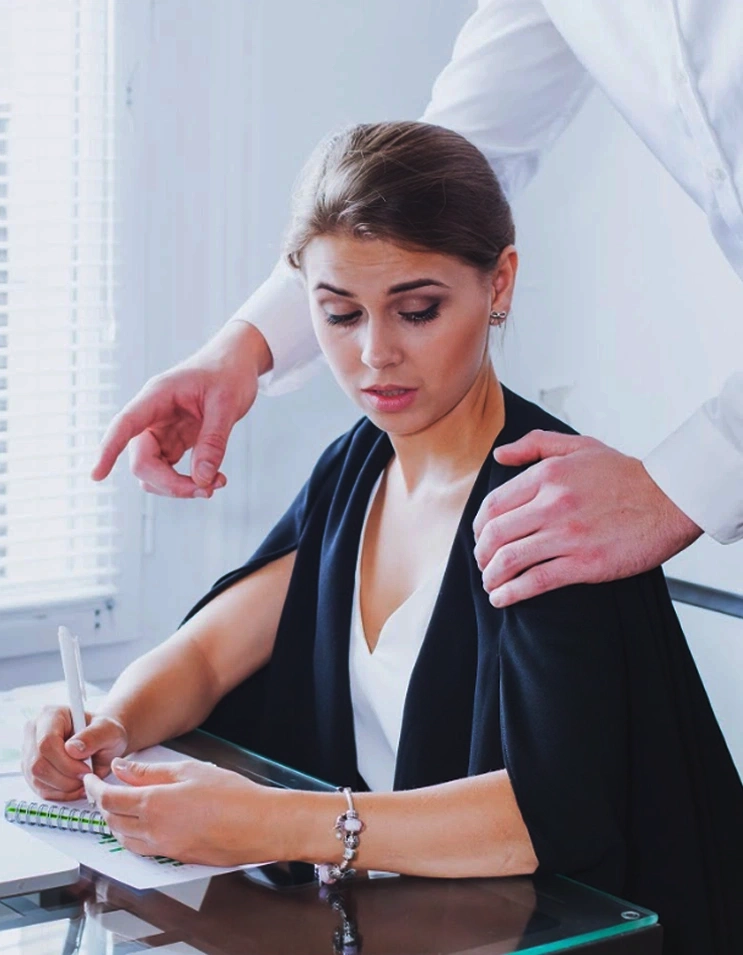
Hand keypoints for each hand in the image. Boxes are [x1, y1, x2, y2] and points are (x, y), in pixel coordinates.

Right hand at [22, 707, 127, 800]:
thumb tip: (72, 748)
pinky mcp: (31, 771)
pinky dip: (60, 792)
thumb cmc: (105, 733)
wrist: (104, 743)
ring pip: (37, 779)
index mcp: (52, 715)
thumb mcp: (109, 731)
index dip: (66, 762)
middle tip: (86, 776)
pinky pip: (40, 789)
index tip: (87, 769)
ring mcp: (30, 752)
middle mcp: (35, 731)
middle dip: (66, 777)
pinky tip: (76, 785)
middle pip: (38, 764)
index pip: (46, 743)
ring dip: (64, 786)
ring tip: (83, 779)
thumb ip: (94, 737)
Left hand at [84, 758, 272, 864]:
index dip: (93, 788)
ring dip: (114, 822)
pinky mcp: (175, 857)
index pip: (108, 799)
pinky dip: (131, 835)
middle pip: (110, 821)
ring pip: (123, 839)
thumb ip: (150, 771)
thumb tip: (122, 768)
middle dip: (101, 804)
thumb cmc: (231, 795)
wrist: (257, 825)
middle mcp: (153, 831)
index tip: (90, 779)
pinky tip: (143, 822)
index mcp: (153, 805)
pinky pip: (141, 848)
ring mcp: (163, 848)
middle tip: (102, 788)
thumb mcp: (188, 770)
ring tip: (120, 804)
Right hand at [90, 322, 272, 497]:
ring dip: (180, 486)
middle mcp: (153, 416)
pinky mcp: (175, 442)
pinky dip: (190, 481)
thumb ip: (213, 442)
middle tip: (207, 491)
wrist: (238, 363)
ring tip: (217, 483)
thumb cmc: (229, 374)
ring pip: (154, 472)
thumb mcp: (226, 405)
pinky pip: (171, 471)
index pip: (125, 424)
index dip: (109, 450)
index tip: (96, 475)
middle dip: (169, 483)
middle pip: (142, 461)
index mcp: (157, 396)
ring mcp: (162, 431)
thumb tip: (202, 480)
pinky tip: (216, 479)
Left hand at [473, 430, 701, 606]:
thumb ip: (535, 445)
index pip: (493, 504)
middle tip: (482, 563)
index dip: (478, 526)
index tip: (479, 538)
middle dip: (481, 554)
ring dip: (491, 576)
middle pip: (495, 534)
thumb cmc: (625, 474)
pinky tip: (503, 598)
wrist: (672, 499)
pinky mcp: (585, 564)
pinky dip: (511, 592)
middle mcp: (553, 505)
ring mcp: (568, 536)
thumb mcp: (579, 446)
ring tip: (490, 583)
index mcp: (547, 476)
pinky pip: (536, 581)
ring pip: (510, 559)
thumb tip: (499, 456)